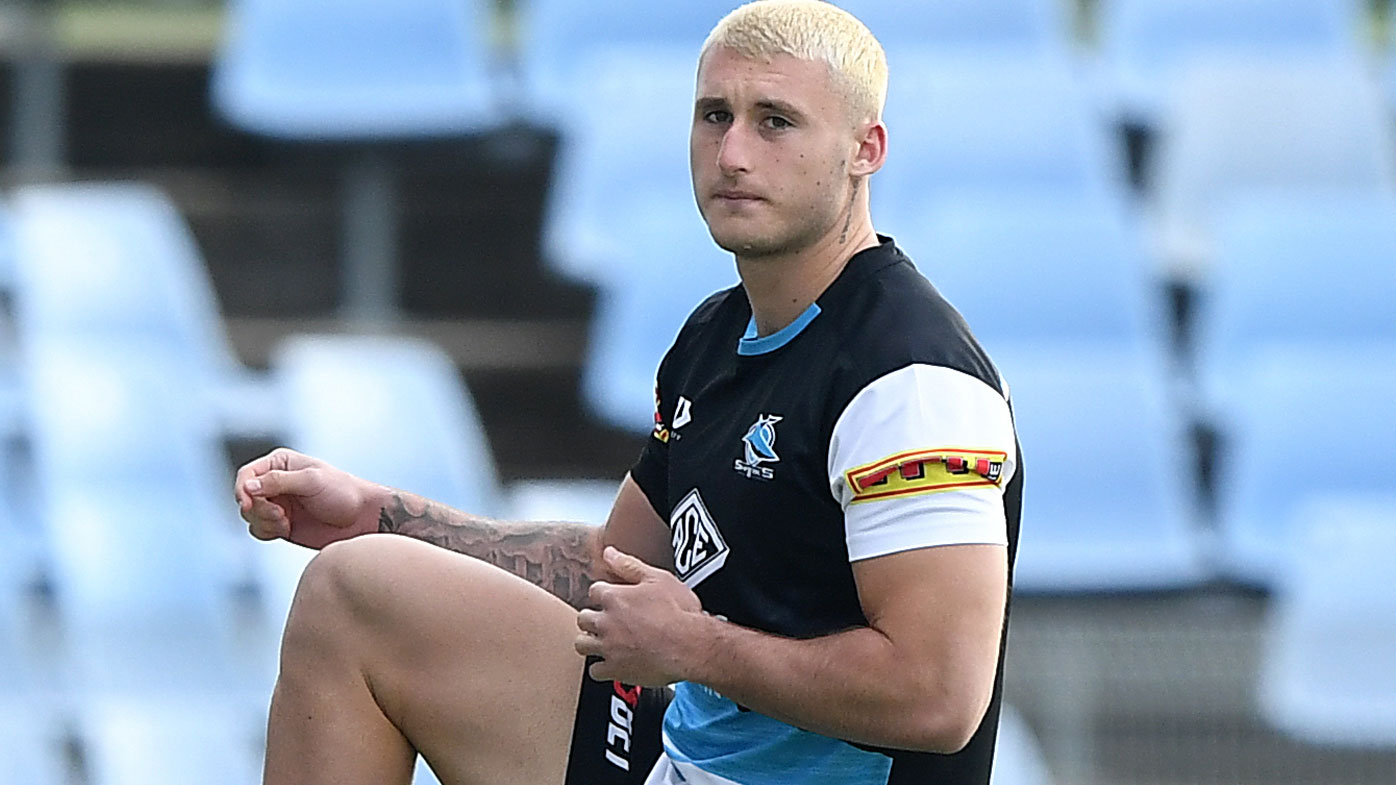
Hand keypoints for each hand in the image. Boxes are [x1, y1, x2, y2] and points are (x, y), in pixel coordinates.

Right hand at [234, 448, 382, 548]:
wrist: (362, 518)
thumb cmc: (343, 493)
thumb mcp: (312, 481)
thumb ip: (278, 482)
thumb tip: (248, 486)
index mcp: (281, 463)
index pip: (246, 474)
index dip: (242, 489)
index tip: (249, 503)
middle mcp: (275, 482)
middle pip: (245, 497)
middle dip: (257, 508)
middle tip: (280, 515)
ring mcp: (278, 504)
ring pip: (250, 515)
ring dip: (263, 521)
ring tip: (286, 522)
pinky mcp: (281, 524)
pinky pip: (259, 529)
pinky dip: (268, 531)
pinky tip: (286, 529)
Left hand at [575, 547, 706, 686]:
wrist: (690, 645)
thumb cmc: (679, 612)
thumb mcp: (658, 578)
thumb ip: (629, 565)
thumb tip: (608, 553)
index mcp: (614, 598)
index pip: (594, 591)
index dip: (605, 595)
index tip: (613, 599)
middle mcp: (606, 622)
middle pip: (583, 618)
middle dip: (593, 619)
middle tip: (607, 621)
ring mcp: (608, 647)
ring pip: (582, 644)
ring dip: (590, 642)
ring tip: (603, 642)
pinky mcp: (615, 670)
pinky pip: (594, 671)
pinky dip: (601, 668)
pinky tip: (612, 664)